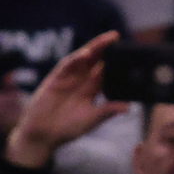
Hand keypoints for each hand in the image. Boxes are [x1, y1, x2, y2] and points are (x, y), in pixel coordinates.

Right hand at [2, 31, 119, 166]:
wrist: (44, 135)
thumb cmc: (67, 129)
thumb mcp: (91, 119)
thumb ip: (107, 111)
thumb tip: (128, 107)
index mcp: (91, 90)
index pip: (106, 72)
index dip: (116, 63)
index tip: (129, 55)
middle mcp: (81, 80)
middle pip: (96, 60)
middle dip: (107, 49)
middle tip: (118, 38)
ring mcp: (69, 77)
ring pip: (84, 58)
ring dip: (95, 47)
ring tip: (108, 39)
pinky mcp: (57, 78)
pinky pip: (67, 65)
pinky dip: (76, 58)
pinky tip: (87, 53)